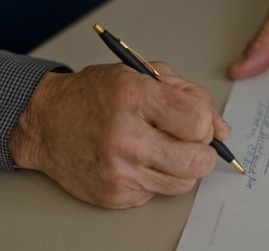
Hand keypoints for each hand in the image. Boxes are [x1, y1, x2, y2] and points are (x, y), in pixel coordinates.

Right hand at [10, 63, 230, 208]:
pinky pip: (157, 193)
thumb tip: (223, 130)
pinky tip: (137, 160)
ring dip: (181, 167)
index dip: (204, 123)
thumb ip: (190, 96)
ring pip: (184, 184)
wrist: (46, 121)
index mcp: (136, 98)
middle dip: (202, 151)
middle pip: (198, 161)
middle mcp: (126, 137)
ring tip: (161, 149)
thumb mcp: (144, 74)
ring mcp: (119, 171)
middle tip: (189, 142)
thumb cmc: (95, 94)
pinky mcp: (113, 195)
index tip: (195, 121)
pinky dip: (155, 178)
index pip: (198, 122)